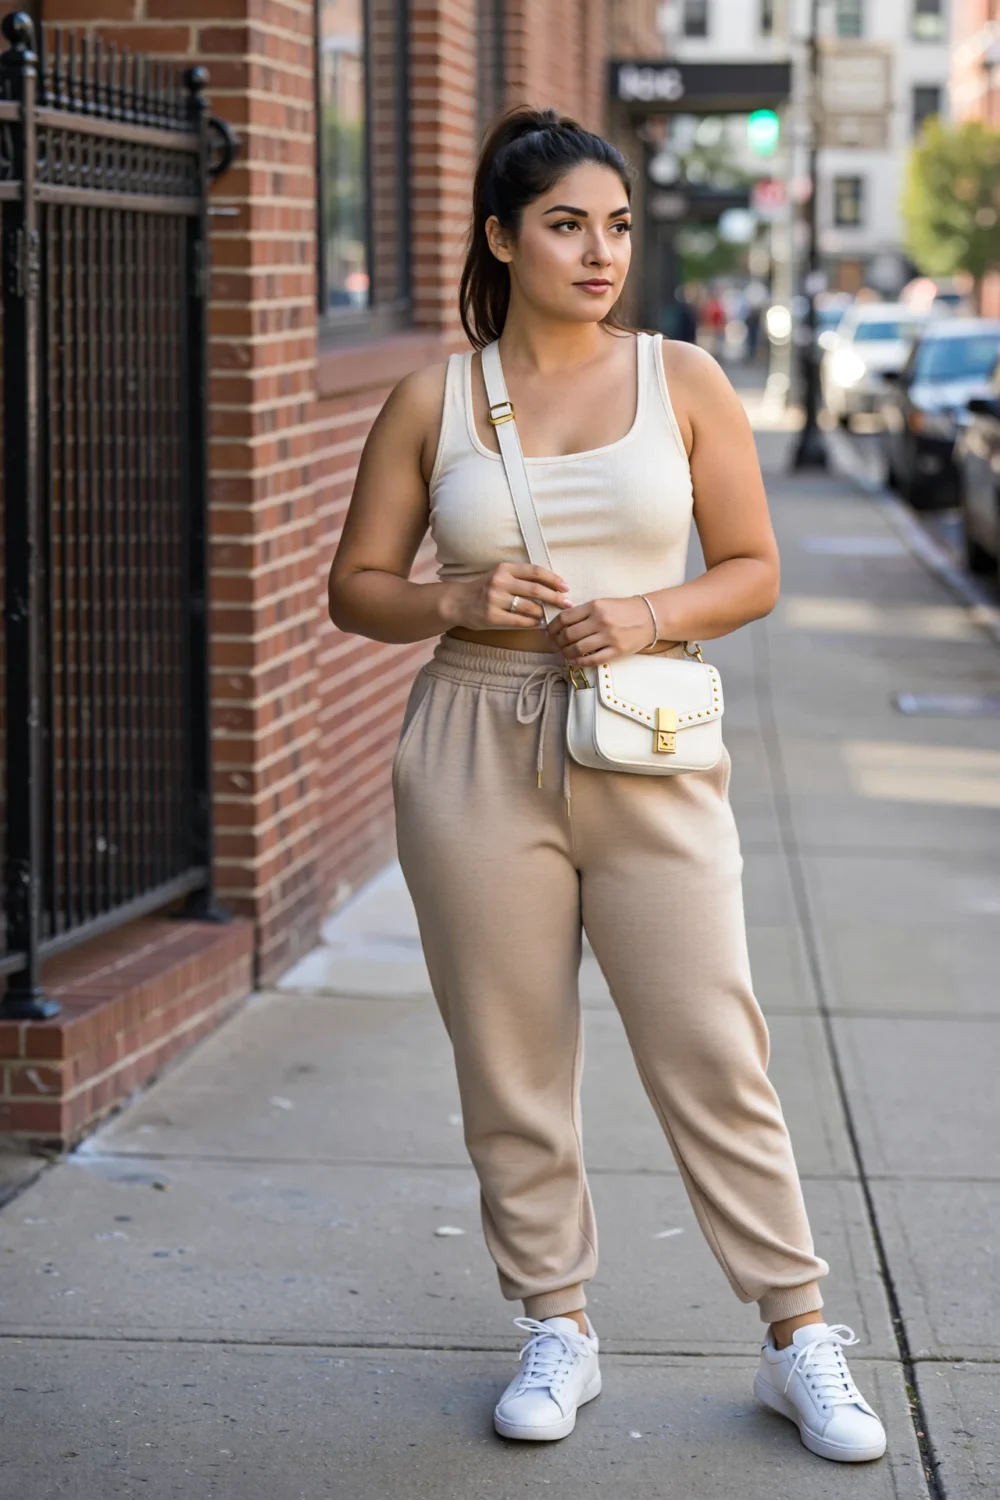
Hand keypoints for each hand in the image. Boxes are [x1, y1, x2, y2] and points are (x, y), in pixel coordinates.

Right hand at [443, 562, 571, 631]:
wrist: (458, 602)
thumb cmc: (485, 589)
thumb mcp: (500, 575)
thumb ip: (521, 578)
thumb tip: (552, 586)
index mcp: (504, 569)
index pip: (535, 571)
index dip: (553, 579)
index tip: (565, 586)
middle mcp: (499, 582)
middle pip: (535, 589)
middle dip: (555, 597)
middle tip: (567, 603)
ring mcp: (494, 599)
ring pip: (529, 607)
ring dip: (543, 612)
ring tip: (550, 615)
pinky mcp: (491, 616)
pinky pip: (519, 621)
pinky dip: (532, 623)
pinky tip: (537, 623)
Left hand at [547, 595, 656, 664]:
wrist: (650, 616)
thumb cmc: (623, 610)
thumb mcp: (602, 603)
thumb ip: (583, 612)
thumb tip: (561, 623)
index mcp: (595, 606)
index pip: (565, 618)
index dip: (552, 627)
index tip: (549, 633)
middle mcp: (601, 621)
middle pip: (568, 635)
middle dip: (557, 642)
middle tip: (555, 646)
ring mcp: (609, 637)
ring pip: (578, 649)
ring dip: (566, 653)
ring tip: (564, 654)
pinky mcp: (617, 651)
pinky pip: (593, 660)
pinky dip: (580, 662)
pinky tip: (574, 661)